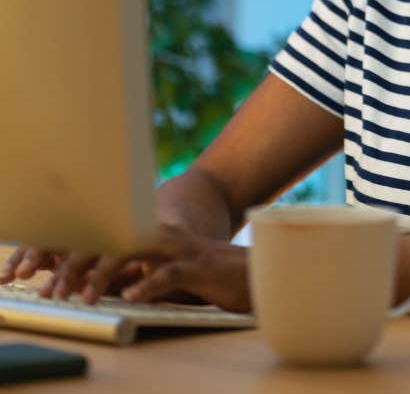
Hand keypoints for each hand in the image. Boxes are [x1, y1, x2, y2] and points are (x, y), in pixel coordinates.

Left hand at [3, 225, 250, 312]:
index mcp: (148, 234)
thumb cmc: (202, 275)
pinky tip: (130, 297)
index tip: (40, 275)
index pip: (102, 235)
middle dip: (76, 264)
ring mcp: (179, 249)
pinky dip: (147, 285)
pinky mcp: (198, 267)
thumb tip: (87, 283)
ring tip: (81, 297)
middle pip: (110, 240)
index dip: (69, 252)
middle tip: (52, 291)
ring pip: (133, 252)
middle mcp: (159, 235)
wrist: (248, 272)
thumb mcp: (159, 271)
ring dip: (103, 275)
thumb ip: (130, 272)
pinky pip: (168, 274)